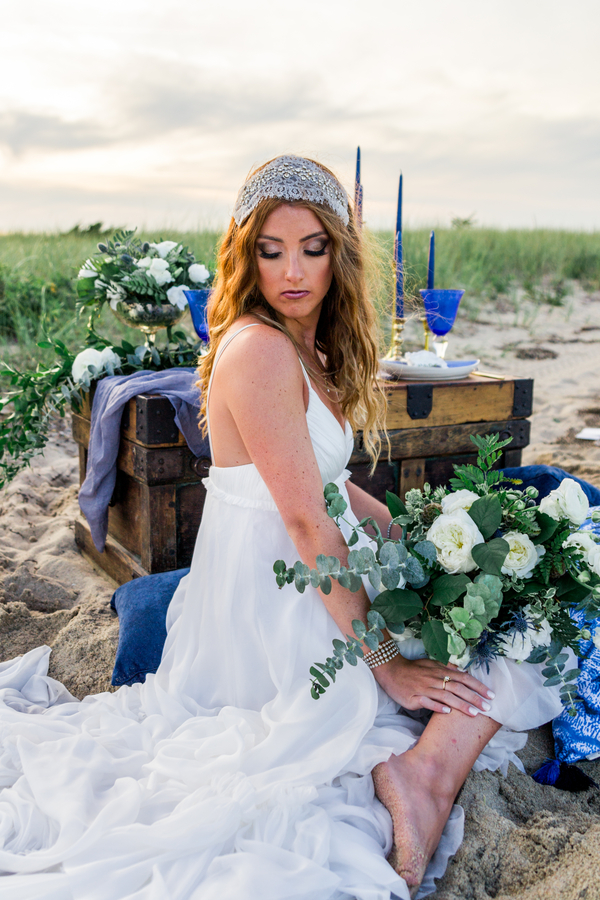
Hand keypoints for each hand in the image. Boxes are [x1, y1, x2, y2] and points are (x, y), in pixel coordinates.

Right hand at [375, 654, 494, 717]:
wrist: (391, 670)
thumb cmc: (413, 669)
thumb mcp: (431, 665)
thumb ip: (446, 669)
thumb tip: (462, 672)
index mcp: (440, 671)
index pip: (464, 678)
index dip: (478, 686)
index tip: (491, 695)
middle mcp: (435, 679)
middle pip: (458, 688)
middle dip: (474, 698)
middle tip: (488, 707)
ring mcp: (425, 688)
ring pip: (446, 696)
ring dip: (461, 704)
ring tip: (474, 713)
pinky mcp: (414, 697)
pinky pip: (428, 702)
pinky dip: (438, 707)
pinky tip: (447, 713)